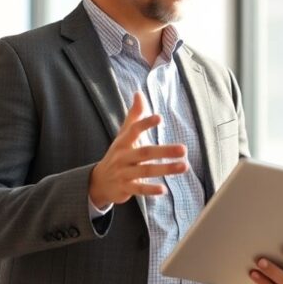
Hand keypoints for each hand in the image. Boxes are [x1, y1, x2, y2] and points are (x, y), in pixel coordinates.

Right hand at [89, 92, 188, 208]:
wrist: (98, 182)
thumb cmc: (117, 155)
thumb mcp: (123, 135)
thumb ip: (134, 116)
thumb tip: (139, 94)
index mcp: (123, 142)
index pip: (133, 130)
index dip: (145, 123)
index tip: (159, 117)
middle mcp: (122, 157)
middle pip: (144, 153)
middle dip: (164, 151)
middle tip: (183, 149)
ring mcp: (123, 173)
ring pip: (145, 171)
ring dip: (165, 169)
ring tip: (184, 166)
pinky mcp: (125, 189)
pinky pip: (139, 189)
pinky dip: (150, 190)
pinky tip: (164, 189)